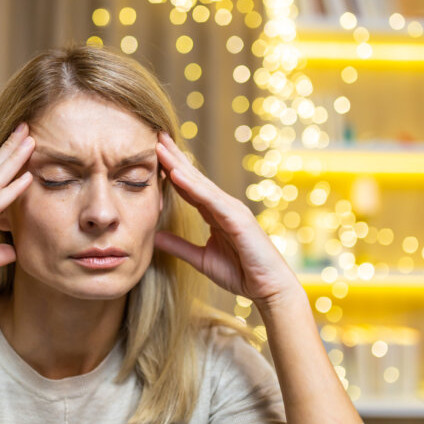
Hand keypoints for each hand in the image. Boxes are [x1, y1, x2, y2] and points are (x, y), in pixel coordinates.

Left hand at [153, 131, 303, 309]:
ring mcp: (231, 209)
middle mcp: (223, 206)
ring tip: (160, 146)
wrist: (270, 288)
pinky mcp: (237, 218)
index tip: (153, 153)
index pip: (188, 187)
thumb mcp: (202, 259)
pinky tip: (175, 174)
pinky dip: (192, 186)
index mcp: (215, 213)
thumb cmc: (242, 273)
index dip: (170, 170)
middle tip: (155, 135)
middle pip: (193, 177)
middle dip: (173, 156)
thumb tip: (155, 237)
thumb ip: (180, 247)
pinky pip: (210, 199)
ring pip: (199, 183)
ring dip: (178, 164)